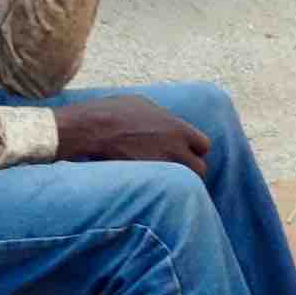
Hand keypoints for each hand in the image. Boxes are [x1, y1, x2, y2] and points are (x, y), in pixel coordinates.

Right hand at [53, 95, 212, 175]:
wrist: (91, 128)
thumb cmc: (114, 111)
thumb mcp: (144, 104)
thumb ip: (163, 116)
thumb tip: (167, 122)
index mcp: (179, 129)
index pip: (204, 146)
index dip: (195, 150)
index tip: (185, 152)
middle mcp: (176, 150)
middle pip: (200, 169)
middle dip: (191, 170)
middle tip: (177, 169)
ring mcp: (162, 167)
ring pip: (184, 184)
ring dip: (178, 183)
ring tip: (165, 181)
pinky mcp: (148, 181)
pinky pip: (164, 190)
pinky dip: (160, 189)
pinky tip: (150, 185)